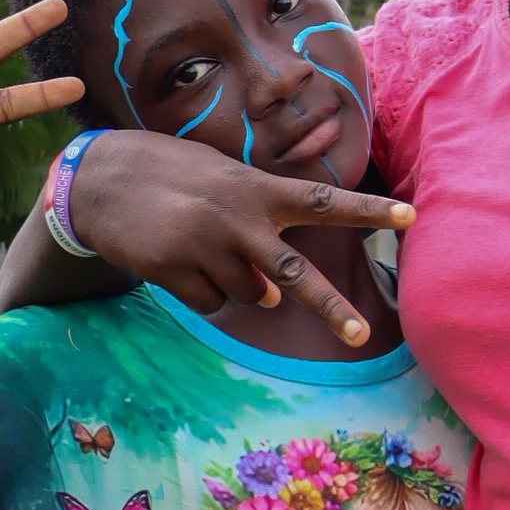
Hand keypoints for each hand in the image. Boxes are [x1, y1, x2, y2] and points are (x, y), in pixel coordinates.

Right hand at [69, 129, 413, 344]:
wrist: (98, 180)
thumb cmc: (172, 175)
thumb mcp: (223, 181)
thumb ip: (259, 230)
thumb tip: (272, 298)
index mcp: (256, 190)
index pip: (323, 201)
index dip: (368, 209)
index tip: (411, 216)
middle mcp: (237, 220)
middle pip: (296, 274)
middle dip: (331, 307)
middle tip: (359, 334)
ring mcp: (205, 248)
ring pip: (250, 297)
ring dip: (238, 285)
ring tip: (202, 248)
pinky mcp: (175, 272)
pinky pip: (211, 305)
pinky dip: (203, 292)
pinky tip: (178, 262)